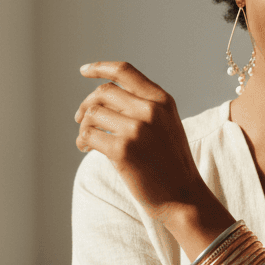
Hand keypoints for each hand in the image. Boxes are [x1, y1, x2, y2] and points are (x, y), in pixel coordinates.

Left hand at [75, 61, 209, 221]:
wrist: (184, 196)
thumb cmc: (171, 164)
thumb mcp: (167, 125)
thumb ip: (144, 106)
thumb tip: (103, 99)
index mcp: (162, 100)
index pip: (125, 72)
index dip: (100, 68)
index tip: (83, 71)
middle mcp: (150, 110)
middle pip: (104, 92)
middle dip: (87, 104)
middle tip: (80, 118)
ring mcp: (137, 129)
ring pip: (93, 114)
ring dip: (84, 126)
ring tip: (86, 140)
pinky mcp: (122, 150)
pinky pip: (89, 135)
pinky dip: (82, 140)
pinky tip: (85, 148)